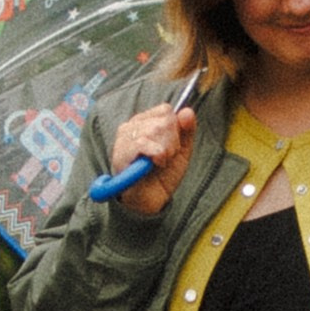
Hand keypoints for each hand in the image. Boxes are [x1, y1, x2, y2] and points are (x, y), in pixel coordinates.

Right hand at [110, 100, 197, 216]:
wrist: (151, 200)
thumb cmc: (163, 174)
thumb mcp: (181, 150)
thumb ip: (187, 130)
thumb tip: (187, 111)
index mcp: (145, 122)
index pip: (166, 110)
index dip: (176, 129)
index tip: (172, 147)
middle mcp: (132, 126)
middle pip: (164, 120)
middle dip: (173, 142)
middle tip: (165, 158)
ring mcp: (124, 138)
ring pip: (156, 130)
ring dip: (166, 151)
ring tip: (159, 163)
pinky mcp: (121, 152)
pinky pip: (145, 143)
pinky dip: (157, 156)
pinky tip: (155, 164)